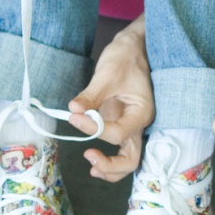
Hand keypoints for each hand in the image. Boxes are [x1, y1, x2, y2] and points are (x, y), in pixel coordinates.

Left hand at [67, 20, 153, 181]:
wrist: (133, 47)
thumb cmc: (125, 57)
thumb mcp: (106, 74)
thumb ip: (91, 96)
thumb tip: (73, 110)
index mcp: (141, 113)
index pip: (118, 133)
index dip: (94, 129)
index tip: (75, 116)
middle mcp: (138, 124)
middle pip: (131, 159)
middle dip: (111, 165)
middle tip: (88, 156)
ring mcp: (131, 125)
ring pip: (128, 159)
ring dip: (111, 167)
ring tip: (91, 165)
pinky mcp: (122, 123)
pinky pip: (118, 147)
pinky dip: (108, 156)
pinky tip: (92, 155)